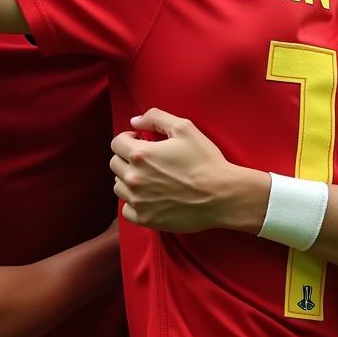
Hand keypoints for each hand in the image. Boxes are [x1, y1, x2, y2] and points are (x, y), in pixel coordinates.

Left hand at [110, 109, 265, 233]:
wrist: (222, 195)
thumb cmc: (205, 160)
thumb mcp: (184, 128)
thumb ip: (155, 117)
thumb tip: (134, 121)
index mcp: (140, 155)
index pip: (116, 143)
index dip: (127, 138)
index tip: (139, 140)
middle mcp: (134, 178)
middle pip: (115, 164)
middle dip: (127, 158)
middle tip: (145, 159)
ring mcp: (138, 201)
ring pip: (118, 187)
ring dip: (128, 179)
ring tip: (147, 177)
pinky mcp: (146, 219)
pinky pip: (126, 209)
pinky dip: (133, 202)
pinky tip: (147, 196)